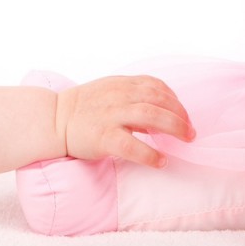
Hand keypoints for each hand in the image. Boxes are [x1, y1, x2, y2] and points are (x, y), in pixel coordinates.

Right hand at [57, 75, 194, 167]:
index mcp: (120, 84)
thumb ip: (132, 96)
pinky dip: (150, 154)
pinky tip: (161, 161)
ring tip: (185, 140)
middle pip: (159, 100)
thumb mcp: (108, 91)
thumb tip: (161, 114)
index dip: (174, 99)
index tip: (183, 113)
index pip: (156, 85)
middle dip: (181, 115)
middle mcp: (118, 96)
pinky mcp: (103, 137)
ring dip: (174, 127)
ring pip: (151, 116)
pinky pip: (133, 145)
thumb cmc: (83, 108)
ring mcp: (111, 116)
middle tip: (191, 132)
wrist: (53, 120)